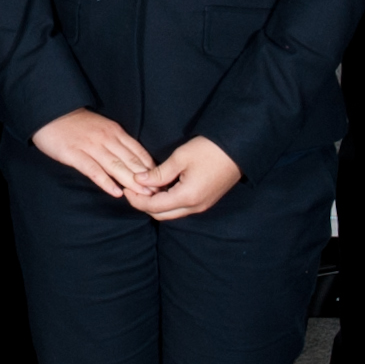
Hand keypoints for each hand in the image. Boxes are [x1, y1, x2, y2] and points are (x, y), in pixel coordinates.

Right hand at [32, 108, 156, 199]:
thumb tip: (132, 160)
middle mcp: (106, 138)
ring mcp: (91, 146)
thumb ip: (115, 141)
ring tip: (143, 195)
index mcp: (115, 131)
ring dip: (131, 182)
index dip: (151, 168)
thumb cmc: (75, 123)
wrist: (49, 111)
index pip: (138, 151)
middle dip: (146, 178)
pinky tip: (115, 192)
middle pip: (130, 161)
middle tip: (158, 194)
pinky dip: (105, 182)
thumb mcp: (101, 127)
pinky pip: (93, 170)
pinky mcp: (75, 154)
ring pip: (116, 166)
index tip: (161, 182)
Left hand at [129, 134, 245, 220]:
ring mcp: (202, 206)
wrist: (238, 148)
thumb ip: (158, 173)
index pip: (153, 207)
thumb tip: (139, 181)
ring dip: (156, 204)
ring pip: (172, 213)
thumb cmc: (209, 150)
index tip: (126, 188)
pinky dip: (168, 201)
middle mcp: (194, 207)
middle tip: (132, 189)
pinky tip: (161, 187)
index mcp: (187, 197)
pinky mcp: (206, 201)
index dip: (136, 200)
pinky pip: (182, 207)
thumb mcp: (180, 158)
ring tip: (145, 187)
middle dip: (144, 204)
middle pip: (161, 214)